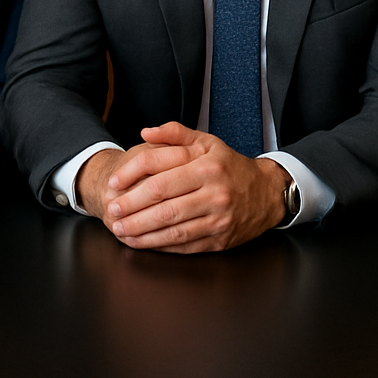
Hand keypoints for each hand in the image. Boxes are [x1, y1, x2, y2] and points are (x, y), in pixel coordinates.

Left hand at [92, 122, 288, 252]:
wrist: (266, 193)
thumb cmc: (229, 166)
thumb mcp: (207, 142)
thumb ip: (175, 133)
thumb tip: (145, 131)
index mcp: (207, 166)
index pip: (159, 170)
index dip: (131, 177)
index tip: (113, 183)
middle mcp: (214, 192)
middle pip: (162, 204)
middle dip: (131, 209)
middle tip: (112, 211)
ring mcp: (218, 219)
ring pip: (171, 228)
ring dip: (141, 232)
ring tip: (121, 230)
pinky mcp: (219, 240)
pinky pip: (184, 245)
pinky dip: (160, 245)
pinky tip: (143, 242)